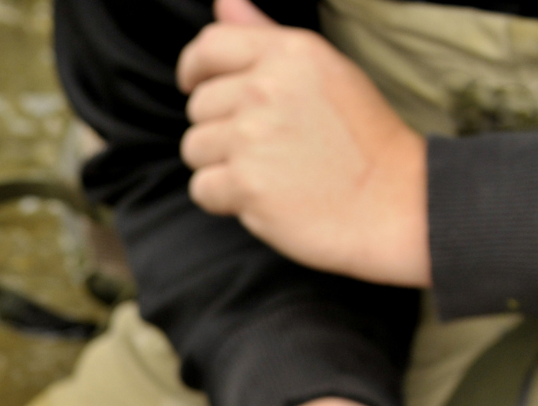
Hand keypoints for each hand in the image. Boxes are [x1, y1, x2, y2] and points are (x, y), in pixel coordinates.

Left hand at [177, 0, 428, 286]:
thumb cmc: (361, 139)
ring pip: (194, 148)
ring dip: (221, 166)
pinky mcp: (246, 182)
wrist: (395, 201)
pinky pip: (201, 188)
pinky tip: (265, 197)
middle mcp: (267, 87)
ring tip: (271, 170)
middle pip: (199, 106)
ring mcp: (253, 136)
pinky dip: (224, 200)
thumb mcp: (323, 71)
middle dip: (221, 128)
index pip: (209, 46)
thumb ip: (264, 36)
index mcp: (291, 53)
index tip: (196, 85)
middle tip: (270, 145)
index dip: (194, 69)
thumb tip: (223, 2)